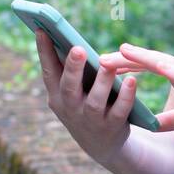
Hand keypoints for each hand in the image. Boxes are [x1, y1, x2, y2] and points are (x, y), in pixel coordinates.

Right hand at [35, 29, 139, 168]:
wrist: (101, 144)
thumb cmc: (84, 107)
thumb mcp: (71, 93)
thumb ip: (69, 72)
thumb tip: (71, 41)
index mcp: (57, 95)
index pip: (48, 71)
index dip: (44, 52)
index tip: (42, 29)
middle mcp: (71, 108)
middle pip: (69, 87)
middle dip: (73, 68)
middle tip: (78, 49)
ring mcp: (91, 119)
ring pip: (95, 101)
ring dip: (102, 81)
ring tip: (108, 64)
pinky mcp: (112, 127)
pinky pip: (119, 111)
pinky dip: (126, 96)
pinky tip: (131, 80)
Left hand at [98, 41, 173, 142]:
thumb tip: (155, 124)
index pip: (149, 66)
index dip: (126, 63)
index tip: (104, 64)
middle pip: (150, 60)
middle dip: (123, 58)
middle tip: (98, 58)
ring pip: (163, 62)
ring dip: (139, 57)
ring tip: (118, 53)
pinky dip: (168, 69)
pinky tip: (151, 65)